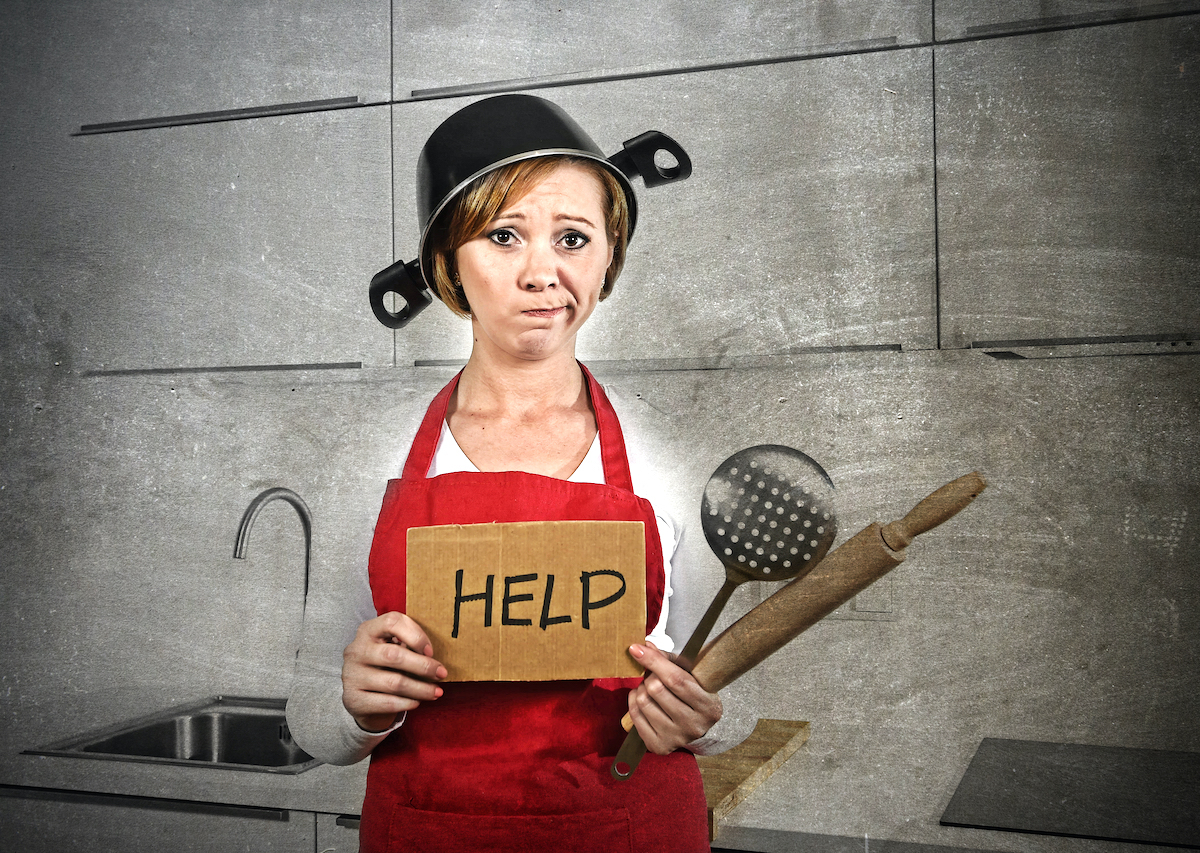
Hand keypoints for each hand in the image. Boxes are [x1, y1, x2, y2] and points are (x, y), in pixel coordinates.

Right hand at [342, 611, 446, 732]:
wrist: (359, 696)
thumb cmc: (384, 666)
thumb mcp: (391, 647)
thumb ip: (407, 643)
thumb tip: (433, 656)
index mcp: (367, 630)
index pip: (392, 622)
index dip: (416, 635)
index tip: (431, 651)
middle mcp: (356, 651)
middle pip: (394, 655)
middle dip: (423, 666)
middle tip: (441, 674)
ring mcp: (352, 676)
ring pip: (394, 682)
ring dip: (421, 688)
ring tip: (436, 692)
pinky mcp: (354, 700)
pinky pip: (387, 702)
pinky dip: (407, 703)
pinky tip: (418, 702)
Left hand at [626, 642, 721, 754]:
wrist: (697, 725)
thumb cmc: (693, 693)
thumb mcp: (690, 674)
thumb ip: (669, 659)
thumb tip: (644, 647)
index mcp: (708, 706)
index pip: (676, 679)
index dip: (654, 661)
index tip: (636, 648)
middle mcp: (694, 726)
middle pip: (656, 689)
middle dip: (649, 676)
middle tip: (653, 675)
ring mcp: (676, 738)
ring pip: (643, 702)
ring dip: (641, 688)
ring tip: (649, 688)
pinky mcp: (659, 746)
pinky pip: (634, 716)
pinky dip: (633, 702)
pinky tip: (642, 699)